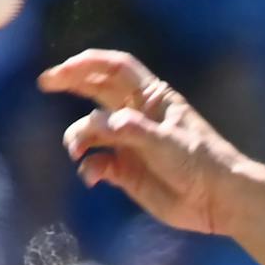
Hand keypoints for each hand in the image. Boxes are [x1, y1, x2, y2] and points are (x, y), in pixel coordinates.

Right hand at [38, 50, 244, 235]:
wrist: (218, 201)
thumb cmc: (201, 164)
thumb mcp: (168, 143)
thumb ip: (132, 131)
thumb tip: (98, 124)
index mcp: (151, 98)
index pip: (115, 68)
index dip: (87, 63)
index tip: (63, 69)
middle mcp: (137, 116)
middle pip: (96, 90)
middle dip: (71, 83)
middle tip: (46, 83)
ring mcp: (129, 143)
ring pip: (91, 130)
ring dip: (78, 137)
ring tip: (78, 150)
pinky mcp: (126, 171)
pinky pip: (96, 163)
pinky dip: (89, 167)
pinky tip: (92, 177)